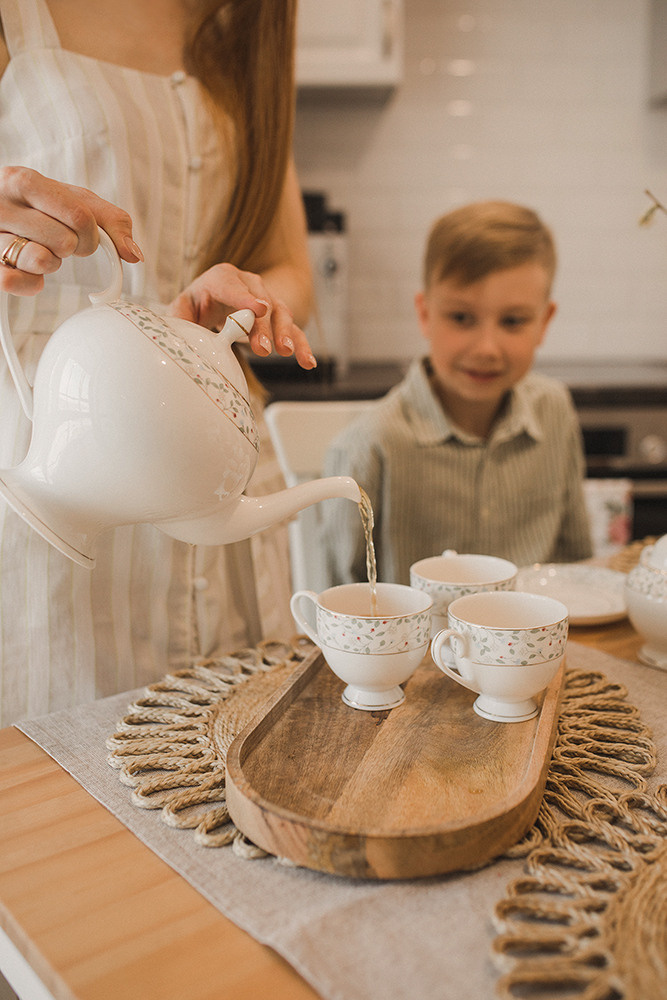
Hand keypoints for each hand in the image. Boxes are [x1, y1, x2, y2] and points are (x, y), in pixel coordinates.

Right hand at [0, 166, 143, 294]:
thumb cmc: (37, 207)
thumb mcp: (72, 201)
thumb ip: (110, 221)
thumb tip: (134, 254)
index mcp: (23, 181)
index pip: (79, 215)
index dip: (92, 236)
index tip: (86, 238)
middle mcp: (0, 202)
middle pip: (65, 242)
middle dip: (71, 250)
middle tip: (58, 243)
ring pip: (42, 261)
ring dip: (50, 264)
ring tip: (39, 251)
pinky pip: (15, 284)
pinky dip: (30, 284)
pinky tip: (28, 272)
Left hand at [168, 262, 316, 369]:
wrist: (210, 302)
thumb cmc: (196, 306)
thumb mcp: (181, 309)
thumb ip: (178, 318)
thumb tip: (175, 333)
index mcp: (221, 277)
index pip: (232, 285)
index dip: (245, 297)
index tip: (258, 309)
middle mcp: (248, 284)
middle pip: (261, 301)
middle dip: (264, 325)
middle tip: (263, 348)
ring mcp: (266, 300)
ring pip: (281, 312)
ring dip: (284, 333)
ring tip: (285, 352)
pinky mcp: (277, 318)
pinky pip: (293, 330)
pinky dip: (301, 345)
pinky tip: (308, 362)